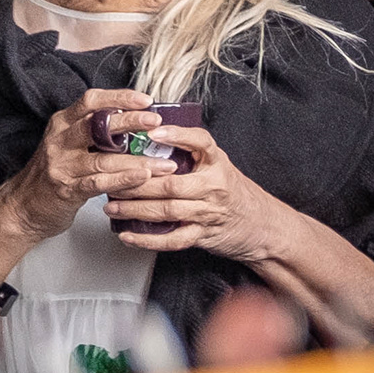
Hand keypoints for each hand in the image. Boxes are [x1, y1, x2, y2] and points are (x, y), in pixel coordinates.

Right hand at [0, 90, 168, 252]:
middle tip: (156, 122)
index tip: (145, 99)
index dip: (119, 97)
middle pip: (97, 125)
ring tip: (164, 163)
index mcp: (62, 123)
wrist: (23, 207)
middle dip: (130, 121)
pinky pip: (99, 183)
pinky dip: (123, 180)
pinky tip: (143, 178)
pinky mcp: (66, 190)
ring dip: (137, 160)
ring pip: (103, 158)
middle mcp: (59, 140)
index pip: (91, 101)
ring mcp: (61, 165)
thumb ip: (94, 132)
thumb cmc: (54, 174)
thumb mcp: (68, 143)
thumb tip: (135, 120)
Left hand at [106, 121, 298, 265]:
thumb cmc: (233, 191)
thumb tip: (149, 136)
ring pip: (167, 211)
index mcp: (218, 162)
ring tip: (111, 206)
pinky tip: (127, 236)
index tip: (153, 132)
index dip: (177, 136)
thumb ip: (191, 153)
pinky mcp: (202, 236)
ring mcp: (208, 212)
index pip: (200, 143)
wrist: (262, 225)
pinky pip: (172, 240)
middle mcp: (214, 186)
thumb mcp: (219, 164)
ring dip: (135, 209)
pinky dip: (147, 240)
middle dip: (137, 183)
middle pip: (171, 184)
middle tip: (111, 178)